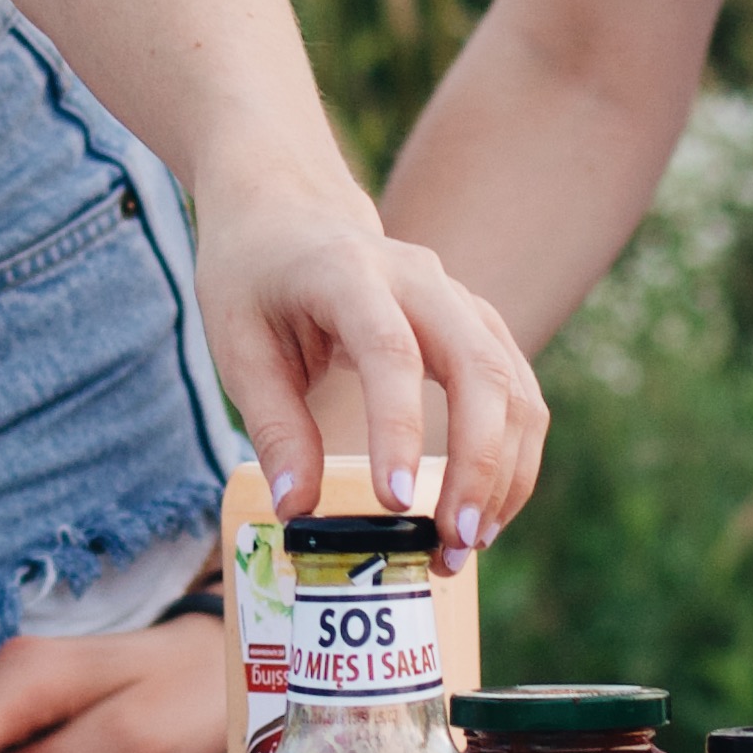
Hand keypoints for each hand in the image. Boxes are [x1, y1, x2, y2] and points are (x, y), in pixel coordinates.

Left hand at [191, 182, 544, 554]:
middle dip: (480, 462)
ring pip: (513, 384)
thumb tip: (298, 513)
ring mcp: (458, 297)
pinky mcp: (476, 325)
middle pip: (479, 367)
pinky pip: (517, 391)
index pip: (389, 352)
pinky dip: (512, 454)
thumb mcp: (236, 342)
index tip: (395, 503)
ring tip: (468, 545)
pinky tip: (484, 510)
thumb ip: (273, 426)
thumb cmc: (253, 276)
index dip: (398, 430)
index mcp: (347, 272)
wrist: (288, 207)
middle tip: (456, 542)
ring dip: (505, 470)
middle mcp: (418, 277)